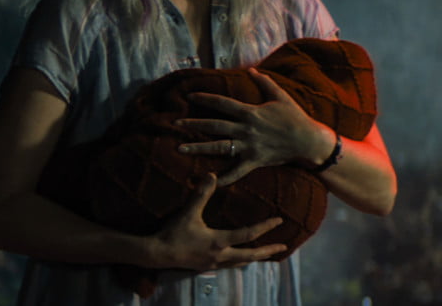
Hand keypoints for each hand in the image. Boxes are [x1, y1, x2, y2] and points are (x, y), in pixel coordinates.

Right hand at [149, 173, 286, 269]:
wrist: (159, 254)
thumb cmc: (174, 233)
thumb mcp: (188, 212)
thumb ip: (201, 194)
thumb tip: (212, 175)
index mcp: (219, 241)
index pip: (248, 234)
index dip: (265, 227)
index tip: (279, 221)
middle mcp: (220, 255)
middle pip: (250, 255)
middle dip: (268, 251)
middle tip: (283, 247)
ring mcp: (214, 263)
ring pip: (241, 262)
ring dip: (255, 257)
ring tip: (265, 254)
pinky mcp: (207, 266)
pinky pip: (230, 265)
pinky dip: (240, 261)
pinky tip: (239, 258)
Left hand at [175, 68, 334, 184]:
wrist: (308, 140)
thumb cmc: (294, 117)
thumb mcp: (280, 96)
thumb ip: (264, 82)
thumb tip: (252, 70)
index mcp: (250, 112)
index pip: (222, 103)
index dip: (205, 98)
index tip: (189, 96)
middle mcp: (246, 129)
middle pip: (214, 125)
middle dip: (193, 124)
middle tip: (175, 123)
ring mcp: (249, 146)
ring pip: (219, 147)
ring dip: (198, 148)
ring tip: (179, 148)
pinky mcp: (254, 160)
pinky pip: (236, 171)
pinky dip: (224, 178)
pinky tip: (209, 182)